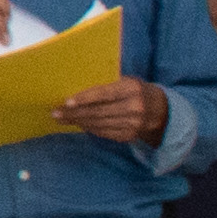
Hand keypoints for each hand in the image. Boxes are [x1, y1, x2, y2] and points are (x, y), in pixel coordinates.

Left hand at [52, 78, 170, 147]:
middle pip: (98, 112)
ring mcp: (132, 124)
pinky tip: (77, 124)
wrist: (161, 110)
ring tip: (61, 118)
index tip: (66, 102)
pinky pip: (103, 133)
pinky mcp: (129, 136)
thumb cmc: (135, 90)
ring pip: (98, 124)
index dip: (84, 98)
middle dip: (74, 113)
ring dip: (77, 122)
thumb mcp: (126, 81)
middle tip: (55, 113)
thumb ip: (107, 84)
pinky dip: (88, 128)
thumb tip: (75, 88)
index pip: (104, 94)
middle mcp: (134, 107)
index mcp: (131, 89)